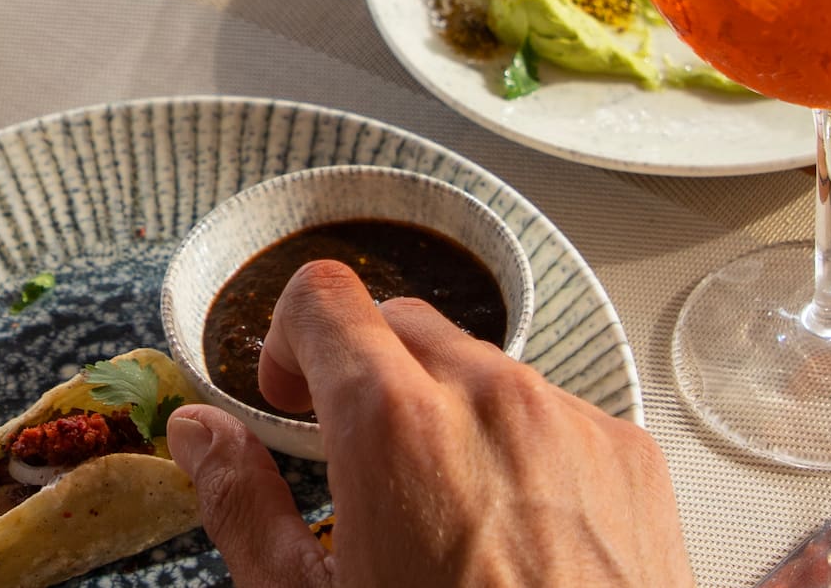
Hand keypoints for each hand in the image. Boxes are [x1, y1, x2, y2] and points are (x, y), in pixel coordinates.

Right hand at [166, 261, 695, 587]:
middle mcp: (490, 400)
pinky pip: (553, 411)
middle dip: (363, 373)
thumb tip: (201, 435)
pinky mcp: (628, 456)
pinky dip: (518, 447)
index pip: (323, 297)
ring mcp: (570, 422)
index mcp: (394, 426)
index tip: (289, 393)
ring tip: (438, 512)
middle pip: (402, 323)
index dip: (287, 337)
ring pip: (482, 367)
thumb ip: (244, 505)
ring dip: (444, 409)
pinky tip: (511, 533)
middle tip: (350, 456)